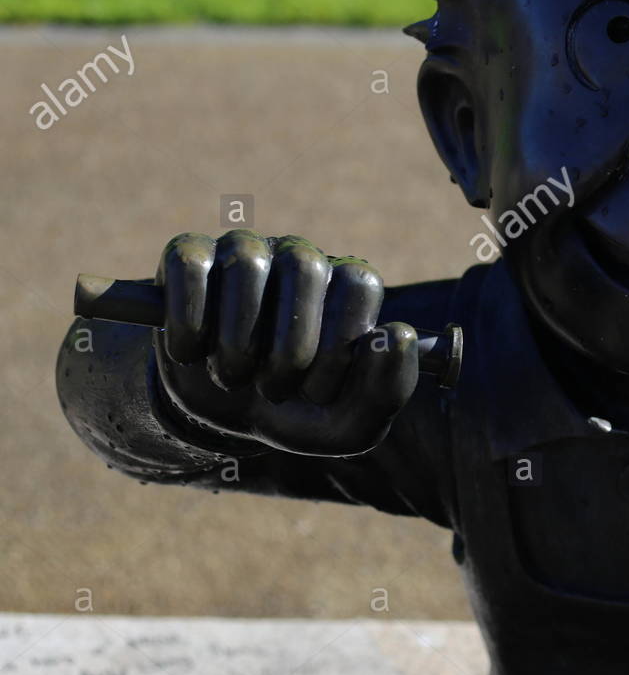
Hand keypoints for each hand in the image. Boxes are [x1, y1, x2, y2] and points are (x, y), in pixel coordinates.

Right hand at [151, 231, 418, 456]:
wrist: (228, 420)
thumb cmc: (302, 411)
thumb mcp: (352, 423)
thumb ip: (388, 387)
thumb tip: (396, 335)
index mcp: (350, 285)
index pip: (357, 285)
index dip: (338, 347)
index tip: (318, 393)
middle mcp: (302, 258)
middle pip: (303, 267)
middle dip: (289, 348)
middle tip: (276, 390)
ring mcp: (246, 251)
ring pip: (245, 263)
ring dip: (236, 339)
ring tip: (236, 376)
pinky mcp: (191, 258)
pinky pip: (189, 263)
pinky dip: (188, 318)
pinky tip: (191, 353)